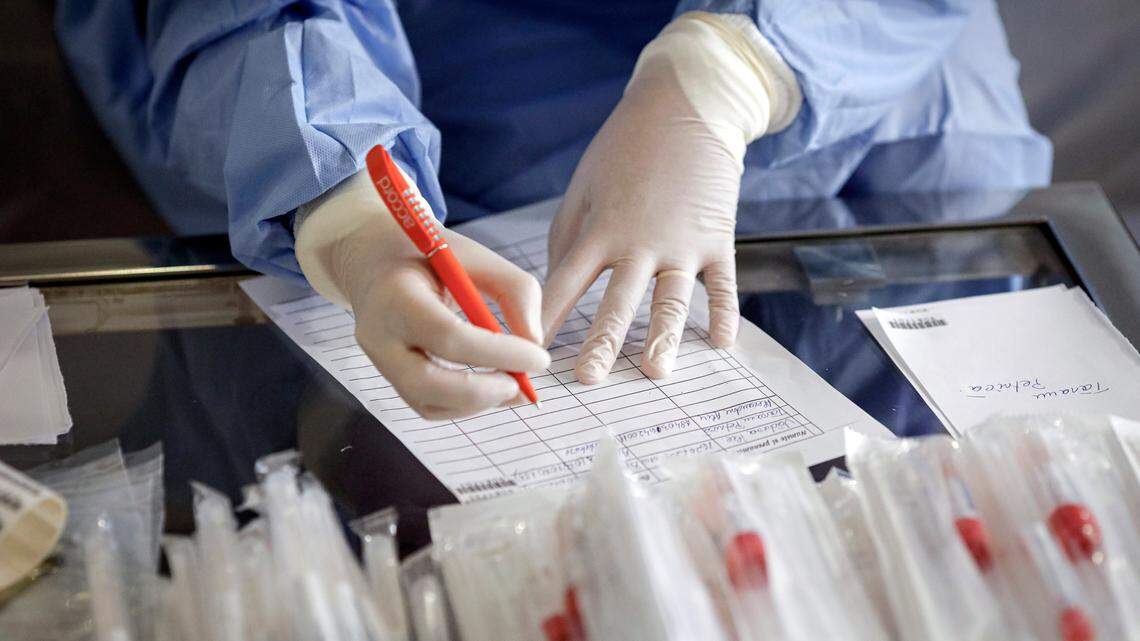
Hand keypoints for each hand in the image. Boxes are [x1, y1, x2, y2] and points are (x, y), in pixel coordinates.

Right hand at [296, 171, 549, 419]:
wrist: (374, 259)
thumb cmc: (429, 254)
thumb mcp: (476, 255)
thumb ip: (515, 290)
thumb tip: (535, 343)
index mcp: (397, 295)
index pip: (448, 336)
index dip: (498, 353)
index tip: (539, 357)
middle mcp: (379, 334)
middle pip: (426, 383)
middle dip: (482, 392)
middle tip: (523, 385)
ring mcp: (379, 361)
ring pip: (427, 404)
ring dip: (478, 404)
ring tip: (514, 385)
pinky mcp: (390, 377)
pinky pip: (428, 405)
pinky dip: (465, 406)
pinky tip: (492, 387)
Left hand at [542, 45, 747, 383]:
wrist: (687, 104)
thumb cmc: (625, 149)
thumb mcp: (584, 187)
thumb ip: (569, 241)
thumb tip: (554, 290)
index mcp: (600, 229)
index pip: (565, 285)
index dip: (546, 320)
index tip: (529, 352)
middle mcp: (639, 241)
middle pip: (617, 301)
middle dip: (602, 342)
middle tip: (589, 380)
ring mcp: (682, 242)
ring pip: (672, 301)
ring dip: (664, 338)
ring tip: (656, 372)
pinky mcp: (717, 238)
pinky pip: (722, 284)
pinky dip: (724, 313)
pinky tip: (720, 344)